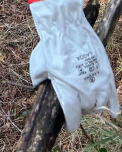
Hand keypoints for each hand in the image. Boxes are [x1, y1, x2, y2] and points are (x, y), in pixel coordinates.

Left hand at [29, 0, 119, 131]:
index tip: (70, 126)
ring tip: (90, 101)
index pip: (73, 115)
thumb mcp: (38, 65)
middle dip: (81, 108)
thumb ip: (39, 80)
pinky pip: (113, 94)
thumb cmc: (50, 45)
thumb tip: (38, 86)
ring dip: (95, 105)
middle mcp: (84, 89)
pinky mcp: (106, 71)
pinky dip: (114, 104)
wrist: (66, 25)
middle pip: (86, 109)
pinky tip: (113, 111)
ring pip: (100, 104)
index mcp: (67, 90)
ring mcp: (97, 80)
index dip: (72, 123)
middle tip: (76, 102)